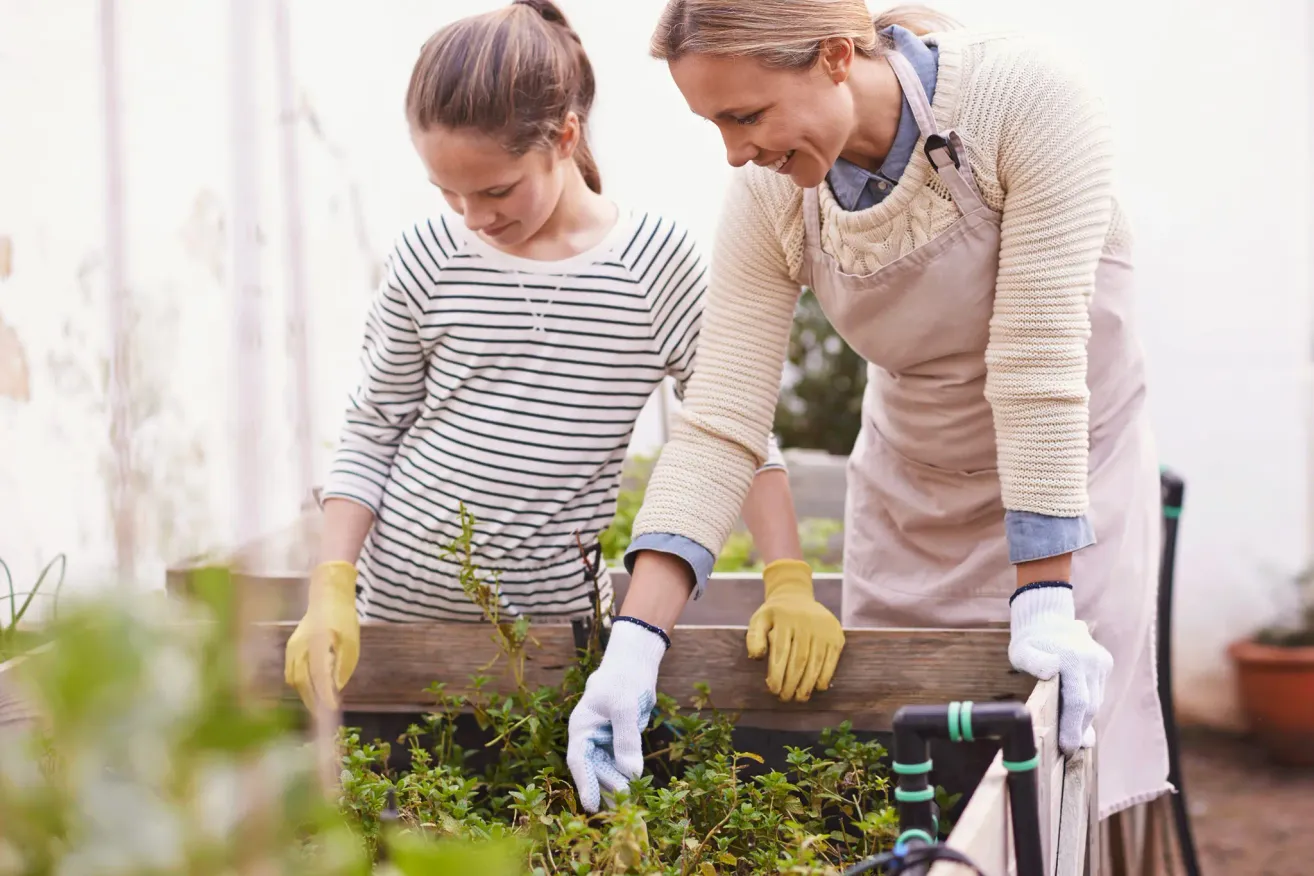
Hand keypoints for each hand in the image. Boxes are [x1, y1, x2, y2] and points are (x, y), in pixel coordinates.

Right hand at [284, 560, 360, 709]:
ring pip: (294, 678)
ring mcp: (292, 647)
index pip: (318, 673)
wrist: (327, 597)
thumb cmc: (343, 619)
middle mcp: (300, 645)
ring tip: (319, 705)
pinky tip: (311, 689)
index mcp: (318, 641)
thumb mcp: (350, 642)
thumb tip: (335, 688)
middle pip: (301, 680)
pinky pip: (292, 671)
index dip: (324, 693)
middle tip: (324, 714)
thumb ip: (343, 665)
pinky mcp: (290, 648)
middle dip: (312, 700)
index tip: (332, 709)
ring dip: (305, 693)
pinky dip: (301, 683)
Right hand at [567, 619, 665, 812]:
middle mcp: (588, 736)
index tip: (590, 806)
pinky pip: (619, 762)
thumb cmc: (624, 680)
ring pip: (607, 768)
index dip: (585, 783)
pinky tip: (635, 789)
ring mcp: (602, 739)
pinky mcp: (616, 740)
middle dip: (607, 788)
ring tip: (629, 805)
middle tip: (624, 806)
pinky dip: (625, 775)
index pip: (579, 760)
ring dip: (616, 785)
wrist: (634, 665)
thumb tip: (630, 773)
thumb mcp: (625, 707)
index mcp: (581, 727)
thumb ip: (626, 740)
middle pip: (594, 768)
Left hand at [746, 559, 844, 701]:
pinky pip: (831, 659)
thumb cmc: (774, 615)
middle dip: (792, 682)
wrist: (795, 596)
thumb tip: (756, 657)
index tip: (773, 690)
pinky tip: (817, 687)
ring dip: (808, 683)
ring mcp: (823, 628)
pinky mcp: (836, 634)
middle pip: (799, 659)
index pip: (781, 652)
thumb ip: (754, 637)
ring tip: (800, 697)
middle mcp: (805, 622)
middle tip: (785, 698)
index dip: (778, 674)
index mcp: (784, 619)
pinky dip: (825, 675)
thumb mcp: (759, 620)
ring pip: (816, 661)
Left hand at [1007, 583, 1111, 753]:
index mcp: (1073, 660)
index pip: (1078, 703)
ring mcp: (1101, 661)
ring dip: (1084, 718)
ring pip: (1096, 700)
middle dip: (1079, 729)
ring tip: (1072, 736)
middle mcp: (1092, 661)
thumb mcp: (1021, 651)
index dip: (1073, 728)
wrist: (1046, 616)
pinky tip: (1076, 715)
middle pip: (1089, 706)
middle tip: (1068, 749)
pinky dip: (1088, 704)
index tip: (1067, 748)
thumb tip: (1052, 671)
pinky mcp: (1105, 663)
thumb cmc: (1029, 639)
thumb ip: (1034, 663)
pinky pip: (1098, 691)